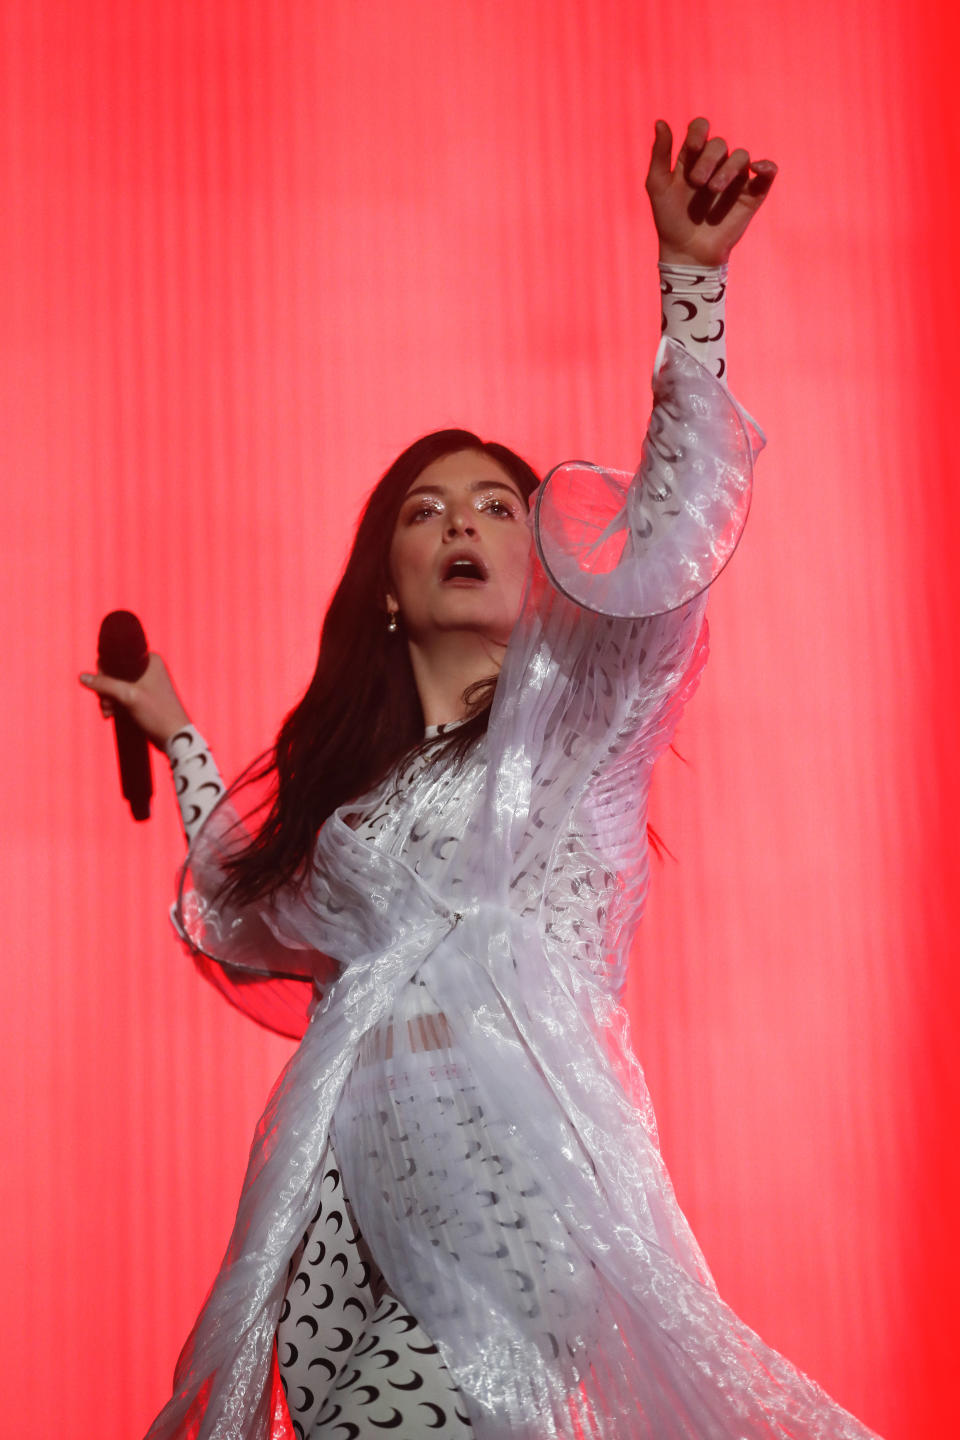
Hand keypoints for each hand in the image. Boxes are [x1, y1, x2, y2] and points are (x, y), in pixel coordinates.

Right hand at [79, 652, 190, 750]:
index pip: (117, 655)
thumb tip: (82, 677)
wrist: (175, 737)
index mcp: (149, 660)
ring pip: (116, 684)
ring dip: (108, 698)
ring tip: (108, 712)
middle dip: (105, 689)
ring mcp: (146, 682)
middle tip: (106, 704)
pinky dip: (114, 703)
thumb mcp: (128, 696)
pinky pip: (122, 694)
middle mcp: (148, 667)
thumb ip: (105, 685)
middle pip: (114, 671)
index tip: (101, 685)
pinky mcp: (143, 696)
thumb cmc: (157, 713)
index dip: (104, 670)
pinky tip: (111, 714)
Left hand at [646, 117, 776, 267]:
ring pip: (741, 156)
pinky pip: (768, 172)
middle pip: (719, 144)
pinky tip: (758, 169)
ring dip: (728, 169)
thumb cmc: (669, 220)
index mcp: (693, 158)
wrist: (687, 253)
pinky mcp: (751, 195)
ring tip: (714, 189)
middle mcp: (715, 165)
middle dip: (708, 158)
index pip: (700, 129)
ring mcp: (734, 179)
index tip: (692, 147)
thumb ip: (660, 154)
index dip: (698, 131)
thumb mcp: (658, 186)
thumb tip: (660, 122)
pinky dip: (766, 166)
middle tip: (697, 182)